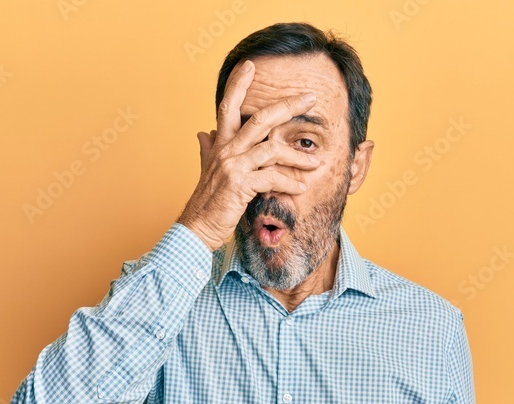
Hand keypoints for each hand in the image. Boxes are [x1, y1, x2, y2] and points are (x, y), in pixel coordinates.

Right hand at [176, 59, 319, 251]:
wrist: (197, 229)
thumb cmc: (208, 203)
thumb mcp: (207, 172)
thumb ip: (208, 150)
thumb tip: (203, 132)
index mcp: (220, 145)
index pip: (228, 106)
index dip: (237, 84)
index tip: (250, 64)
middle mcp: (226, 150)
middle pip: (260, 118)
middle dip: (288, 106)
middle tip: (310, 97)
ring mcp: (232, 166)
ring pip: (272, 148)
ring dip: (297, 156)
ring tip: (316, 163)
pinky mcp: (239, 185)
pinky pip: (272, 177)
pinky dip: (290, 183)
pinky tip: (301, 188)